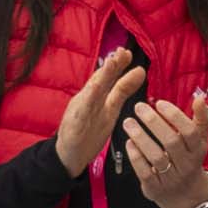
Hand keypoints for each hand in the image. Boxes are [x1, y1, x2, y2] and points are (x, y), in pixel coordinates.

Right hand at [53, 50, 146, 176]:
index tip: (127, 53)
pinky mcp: (74, 126)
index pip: (108, 77)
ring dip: (100, 78)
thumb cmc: (87, 129)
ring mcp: (81, 112)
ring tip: (110, 64)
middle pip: (101, 80)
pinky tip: (94, 92)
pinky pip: (81, 114)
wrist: (68, 154)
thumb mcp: (108, 106)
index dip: (117, 65)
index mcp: (97, 97)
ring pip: (92, 93)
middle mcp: (89, 101)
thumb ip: (121, 89)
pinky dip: (87, 103)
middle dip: (111, 67)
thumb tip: (138, 72)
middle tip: (121, 53)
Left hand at [123, 96, 207, 207]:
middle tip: (138, 107)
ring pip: (156, 157)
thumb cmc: (189, 158)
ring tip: (128, 122)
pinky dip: (136, 156)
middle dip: (154, 122)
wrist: (186, 196)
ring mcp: (171, 178)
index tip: (159, 103)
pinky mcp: (155, 188)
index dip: (175, 116)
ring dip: (140, 137)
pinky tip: (129, 143)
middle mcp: (186, 164)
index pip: (190, 131)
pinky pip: (144, 172)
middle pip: (171, 142)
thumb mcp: (199, 140)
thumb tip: (200, 97)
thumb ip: (201, 118)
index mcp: (198, 150)